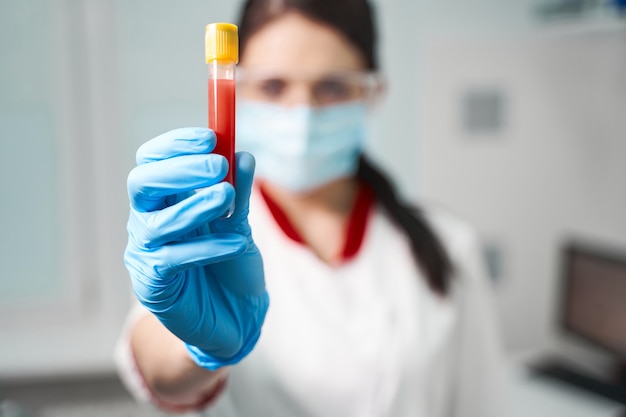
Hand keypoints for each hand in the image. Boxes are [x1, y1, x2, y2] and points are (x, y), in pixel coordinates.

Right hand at [124, 127, 268, 369]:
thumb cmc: (232, 265)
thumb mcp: (238, 224)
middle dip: (180, 170)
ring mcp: (147, 253)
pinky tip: (235, 244)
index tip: (210, 138)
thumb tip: (243, 155)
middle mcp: (149, 221)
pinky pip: (174, 260)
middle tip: (217, 166)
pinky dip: (207, 247)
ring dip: (194, 205)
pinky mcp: (154, 285)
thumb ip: (237, 193)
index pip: (154, 161)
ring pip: (156, 222)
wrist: (236, 315)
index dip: (176, 146)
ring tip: (226, 198)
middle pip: (143, 184)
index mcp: (165, 200)